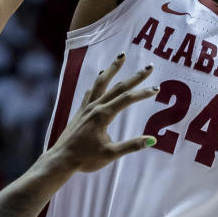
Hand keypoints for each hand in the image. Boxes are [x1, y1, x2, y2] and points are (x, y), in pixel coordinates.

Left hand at [55, 56, 158, 173]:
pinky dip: (98, 82)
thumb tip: (152, 140)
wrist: (61, 159)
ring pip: (101, 82)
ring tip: (121, 57)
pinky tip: (100, 77)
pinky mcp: (80, 111)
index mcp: (103, 115)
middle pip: (118, 87)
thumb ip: (131, 146)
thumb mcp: (111, 154)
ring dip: (113, 69)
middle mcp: (94, 107)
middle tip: (149, 67)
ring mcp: (86, 107)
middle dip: (135, 77)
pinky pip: (91, 91)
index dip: (143, 93)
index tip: (156, 88)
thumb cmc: (85, 158)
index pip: (127, 99)